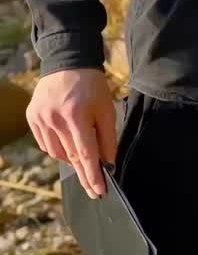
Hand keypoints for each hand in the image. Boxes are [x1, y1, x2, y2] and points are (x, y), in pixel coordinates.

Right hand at [26, 68, 116, 198]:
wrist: (68, 62)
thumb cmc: (91, 86)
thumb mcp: (106, 108)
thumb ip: (108, 137)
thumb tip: (109, 164)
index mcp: (76, 115)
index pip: (86, 154)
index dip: (93, 175)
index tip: (99, 192)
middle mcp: (55, 119)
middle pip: (72, 156)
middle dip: (85, 174)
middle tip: (94, 191)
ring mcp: (40, 118)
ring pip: (57, 153)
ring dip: (71, 158)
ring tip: (81, 154)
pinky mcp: (32, 117)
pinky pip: (46, 144)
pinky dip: (57, 147)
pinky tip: (65, 140)